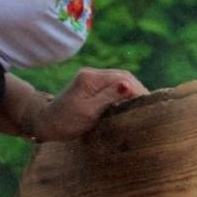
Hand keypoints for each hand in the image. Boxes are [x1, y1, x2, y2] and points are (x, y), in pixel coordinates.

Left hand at [31, 67, 147, 140]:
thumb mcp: (88, 111)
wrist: (44, 122)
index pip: (124, 80)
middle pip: (125, 77)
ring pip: (122, 81)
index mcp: (92, 78)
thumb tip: (128, 85)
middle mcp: (93, 74)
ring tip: (144, 108)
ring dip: (134, 93)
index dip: (140, 92)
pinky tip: (132, 105)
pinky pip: (116, 86)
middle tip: (151, 109)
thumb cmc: (65, 121)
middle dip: (139, 91)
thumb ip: (109, 97)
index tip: (151, 107)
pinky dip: (126, 95)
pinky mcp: (94, 85)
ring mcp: (93, 78)